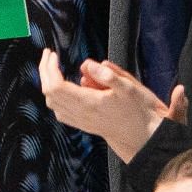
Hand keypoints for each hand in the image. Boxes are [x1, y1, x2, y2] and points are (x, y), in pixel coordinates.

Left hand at [38, 47, 186, 163]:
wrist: (147, 138)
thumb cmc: (140, 111)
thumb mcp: (129, 88)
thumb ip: (108, 75)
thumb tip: (86, 65)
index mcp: (89, 103)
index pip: (56, 85)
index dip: (50, 68)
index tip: (53, 54)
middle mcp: (82, 114)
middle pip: (50, 93)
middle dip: (45, 72)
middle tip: (49, 55)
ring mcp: (83, 122)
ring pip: (53, 104)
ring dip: (48, 84)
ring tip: (53, 67)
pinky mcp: (86, 125)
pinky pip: (62, 113)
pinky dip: (56, 98)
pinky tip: (64, 88)